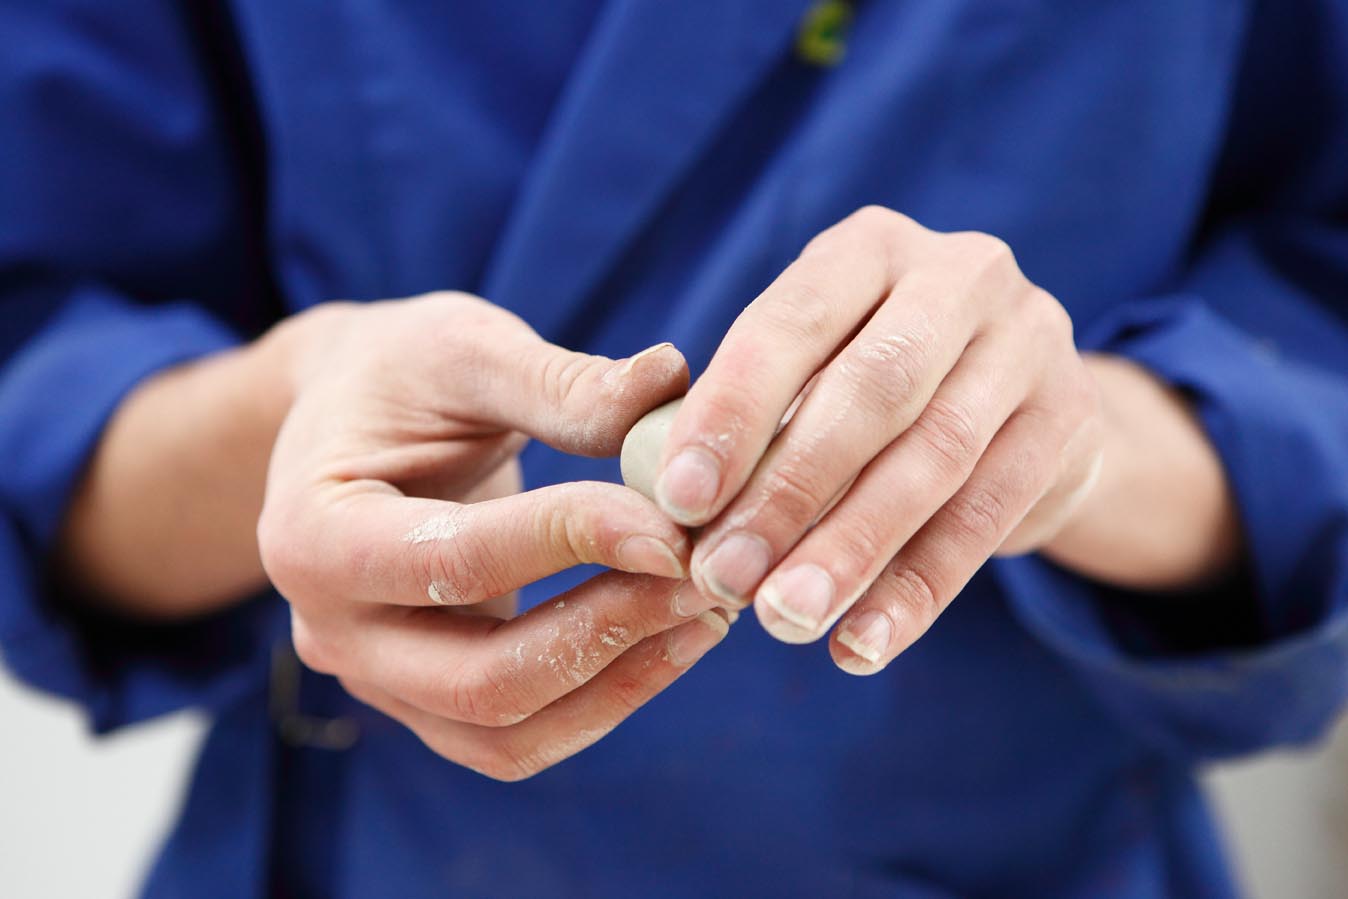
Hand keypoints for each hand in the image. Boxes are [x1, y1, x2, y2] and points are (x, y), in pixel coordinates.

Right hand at [259, 292, 728, 778]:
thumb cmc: (402, 374)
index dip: (574, 543)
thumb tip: (671, 382)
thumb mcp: (467, 350)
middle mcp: (331, 629)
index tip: (672, 523)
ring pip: (507, 733)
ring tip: (708, 611)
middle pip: (480, 681)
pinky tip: (672, 637)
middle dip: (608, 631)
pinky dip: (604, 699)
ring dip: (621, 682)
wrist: (352, 420)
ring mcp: (379, 679)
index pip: (455, 562)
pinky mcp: (430, 700)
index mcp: (312, 534)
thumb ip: (560, 382)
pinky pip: (520, 737)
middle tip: (705, 577)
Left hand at [654, 208, 1102, 673]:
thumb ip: (749, 417)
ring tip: (785, 619)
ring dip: (852, 551)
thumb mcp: (809, 368)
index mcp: (868, 247)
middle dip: (790, 491)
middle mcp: (961, 275)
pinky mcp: (1071, 420)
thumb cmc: (865, 382)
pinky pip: (989, 519)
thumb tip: (672, 504)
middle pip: (872, 391)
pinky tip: (859, 645)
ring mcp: (1030, 343)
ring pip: (935, 460)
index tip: (679, 500)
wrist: (1014, 394)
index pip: (789, 322)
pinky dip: (917, 591)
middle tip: (726, 577)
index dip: (732, 411)